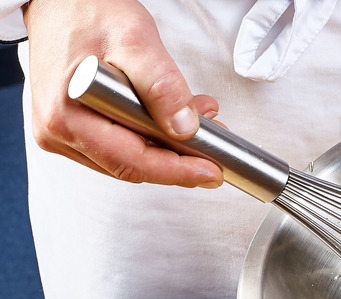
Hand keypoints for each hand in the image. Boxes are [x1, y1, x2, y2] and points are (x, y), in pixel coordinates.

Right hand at [22, 0, 223, 186]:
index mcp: (67, 116)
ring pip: (127, 160)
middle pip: (131, 166)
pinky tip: (170, 118)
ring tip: (199, 120)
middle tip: (214, 141)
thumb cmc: (90, 13)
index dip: (177, 171)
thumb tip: (185, 128)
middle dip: (179, 158)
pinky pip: (117, 147)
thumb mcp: (137, 41)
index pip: (132, 162)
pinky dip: (148, 137)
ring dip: (167, 147)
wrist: (60, 3)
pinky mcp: (70, 130)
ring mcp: (61, 133)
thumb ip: (162, 86)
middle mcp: (57, 132)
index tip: (212, 172)